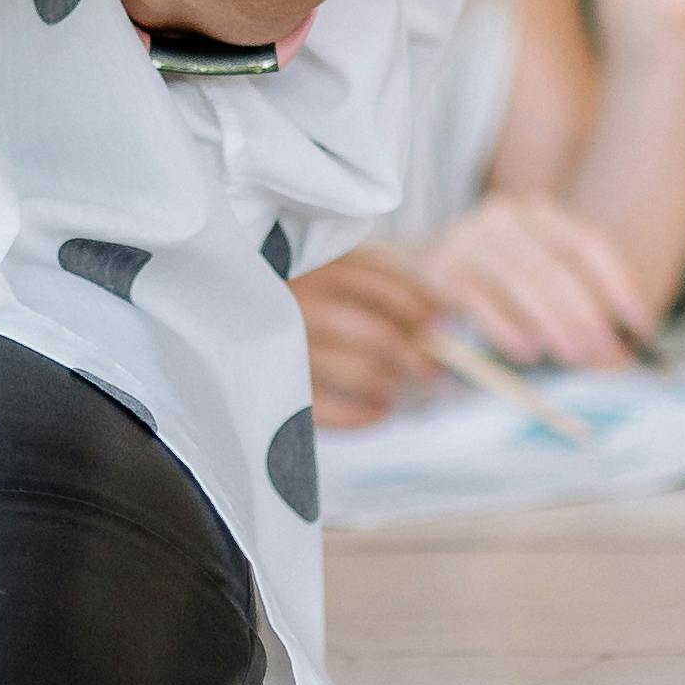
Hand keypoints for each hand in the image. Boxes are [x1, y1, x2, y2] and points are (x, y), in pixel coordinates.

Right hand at [292, 246, 443, 427]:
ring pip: (362, 372)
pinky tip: (378, 411)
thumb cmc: (300, 301)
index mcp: (318, 269)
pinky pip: (333, 410)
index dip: (421, 307)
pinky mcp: (280, 386)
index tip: (448, 328)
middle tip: (436, 373)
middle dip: (418, 357)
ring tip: (399, 390)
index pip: (382, 285)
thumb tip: (443, 321)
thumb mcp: (331, 275)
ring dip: (393, 385)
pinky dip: (364, 414)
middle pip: (379, 334)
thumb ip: (379, 288)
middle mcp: (302, 303)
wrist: (236, 323)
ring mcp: (289, 345)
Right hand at [408, 191, 654, 368]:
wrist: (424, 268)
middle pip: (555, 266)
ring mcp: (470, 238)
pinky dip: (506, 327)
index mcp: (539, 213)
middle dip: (586, 314)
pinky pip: (479, 299)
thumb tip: (617, 357)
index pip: (587, 244)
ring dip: (552, 323)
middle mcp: (505, 216)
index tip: (642, 325)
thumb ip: (579, 313)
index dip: (618, 285)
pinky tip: (527, 352)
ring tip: (574, 356)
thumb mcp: (542, 283)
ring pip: (520, 282)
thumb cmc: (498, 281)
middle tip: (605, 353)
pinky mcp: (441, 267)